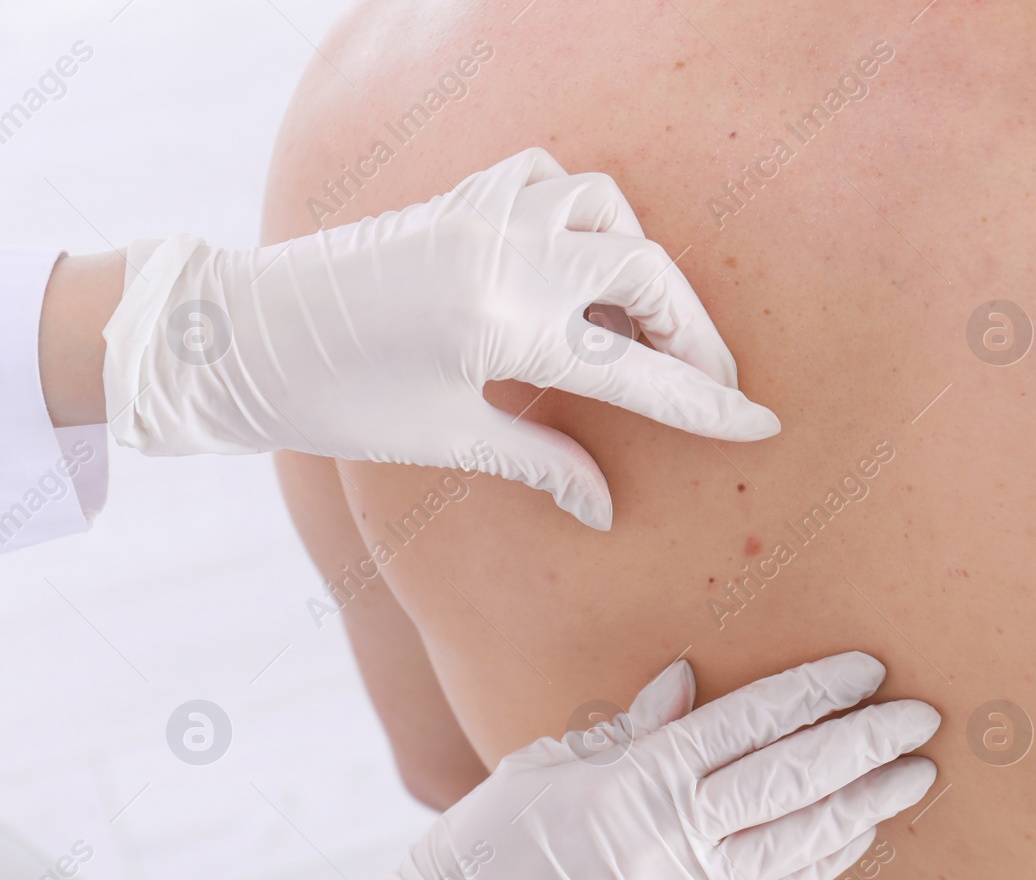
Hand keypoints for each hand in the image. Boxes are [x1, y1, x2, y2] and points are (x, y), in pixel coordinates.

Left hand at [98, 148, 777, 528]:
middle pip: (642, 270)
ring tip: (636, 322)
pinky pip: (548, 177)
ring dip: (640, 261)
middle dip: (691, 326)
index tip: (760, 421)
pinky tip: (573, 261)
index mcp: (498, 324)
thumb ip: (540, 462)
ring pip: (602, 208)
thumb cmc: (333, 398)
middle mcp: (499, 254)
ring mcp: (478, 214)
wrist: (238, 336)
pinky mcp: (457, 198)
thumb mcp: (443, 437)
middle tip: (708, 376)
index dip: (705, 400)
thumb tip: (605, 508)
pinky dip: (581, 213)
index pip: (635, 367)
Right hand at [359, 652, 938, 879]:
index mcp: (635, 782)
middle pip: (792, 780)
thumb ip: (630, 725)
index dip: (813, 692)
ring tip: (915, 773)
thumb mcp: (549, 765)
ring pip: (800, 842)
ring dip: (866, 804)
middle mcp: (672, 838)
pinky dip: (826, 859)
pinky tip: (862, 833)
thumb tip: (688, 678)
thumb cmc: (490, 843)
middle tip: (921, 716)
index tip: (865, 667)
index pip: (747, 724)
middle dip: (864, 743)